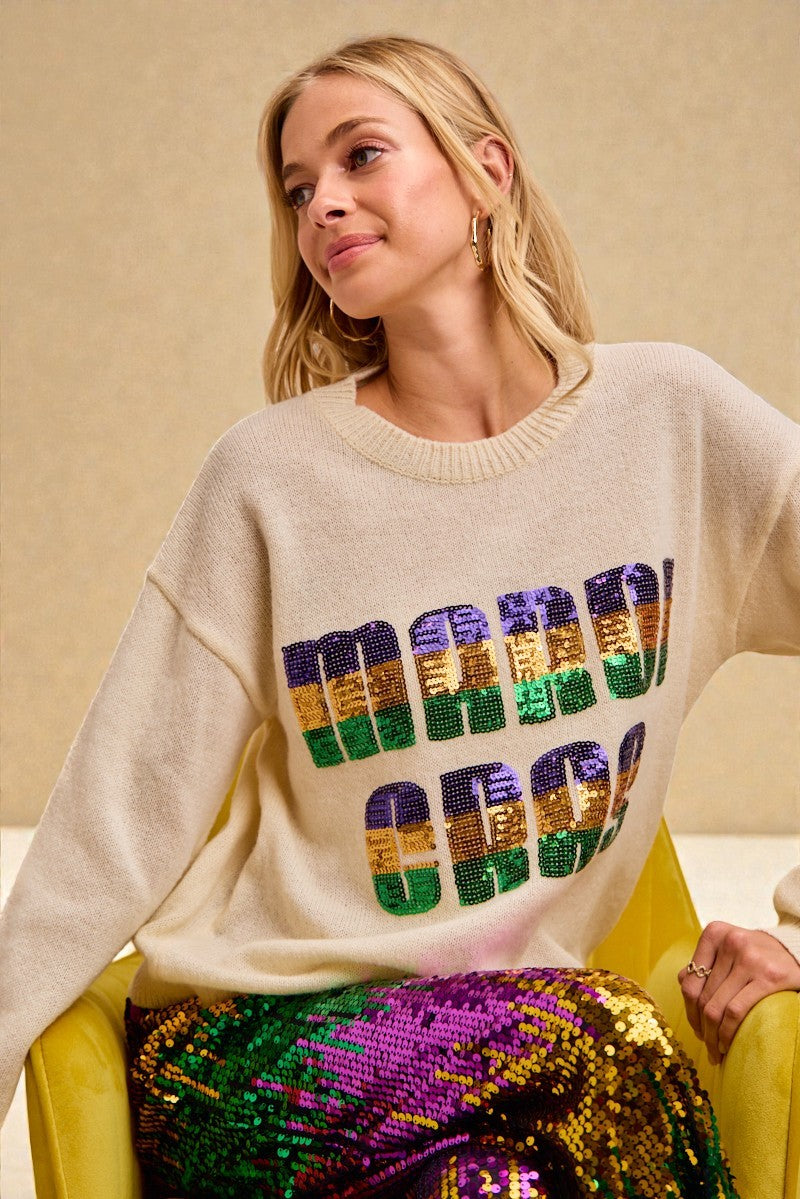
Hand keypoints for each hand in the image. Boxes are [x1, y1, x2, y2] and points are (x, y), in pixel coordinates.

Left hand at [678, 922, 799, 1064]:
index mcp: (714, 933)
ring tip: (717, 1050)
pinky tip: (729, 1044)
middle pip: (703, 997)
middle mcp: (730, 942)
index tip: (696, 1029)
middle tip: (707, 1046)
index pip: (690, 981)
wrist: (795, 952)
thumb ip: (705, 963)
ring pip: (717, 1008)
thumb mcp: (728, 949)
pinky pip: (737, 1012)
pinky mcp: (769, 977)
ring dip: (713, 1037)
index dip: (689, 1010)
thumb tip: (682, 982)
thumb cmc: (756, 955)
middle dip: (702, 1028)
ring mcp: (750, 958)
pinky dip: (728, 1033)